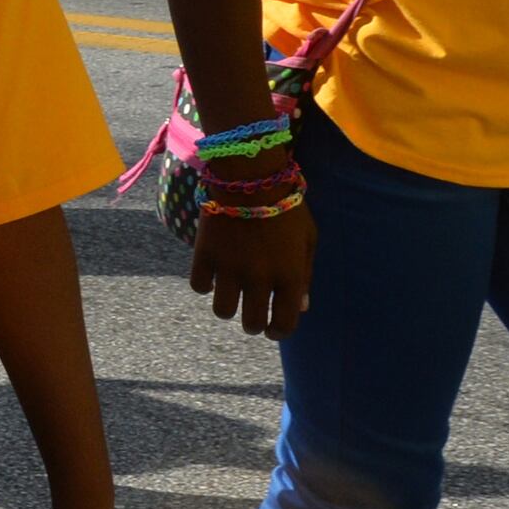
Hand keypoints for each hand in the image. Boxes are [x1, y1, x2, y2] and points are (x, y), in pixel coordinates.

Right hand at [188, 207, 313, 337]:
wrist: (250, 177)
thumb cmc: (286, 206)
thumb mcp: (308, 239)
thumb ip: (305, 275)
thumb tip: (301, 307)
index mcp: (290, 276)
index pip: (285, 324)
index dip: (279, 331)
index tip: (274, 328)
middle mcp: (260, 278)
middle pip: (252, 324)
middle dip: (254, 325)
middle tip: (253, 315)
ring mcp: (230, 269)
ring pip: (223, 311)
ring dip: (228, 308)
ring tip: (232, 296)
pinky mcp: (205, 256)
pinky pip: (199, 286)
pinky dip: (205, 285)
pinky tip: (213, 274)